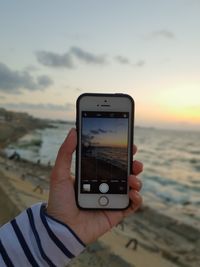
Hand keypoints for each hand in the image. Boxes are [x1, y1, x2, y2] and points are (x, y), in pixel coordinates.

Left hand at [47, 128, 142, 243]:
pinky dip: (137, 199)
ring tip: (132, 179)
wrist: (60, 228)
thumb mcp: (59, 173)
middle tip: (135, 162)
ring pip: (132, 187)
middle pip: (125, 172)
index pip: (112, 162)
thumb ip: (66, 152)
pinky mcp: (116, 213)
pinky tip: (133, 194)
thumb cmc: (59, 201)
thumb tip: (73, 130)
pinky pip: (132, 205)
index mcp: (95, 176)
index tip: (129, 145)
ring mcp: (112, 199)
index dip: (122, 154)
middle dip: (134, 165)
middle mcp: (106, 186)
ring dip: (137, 180)